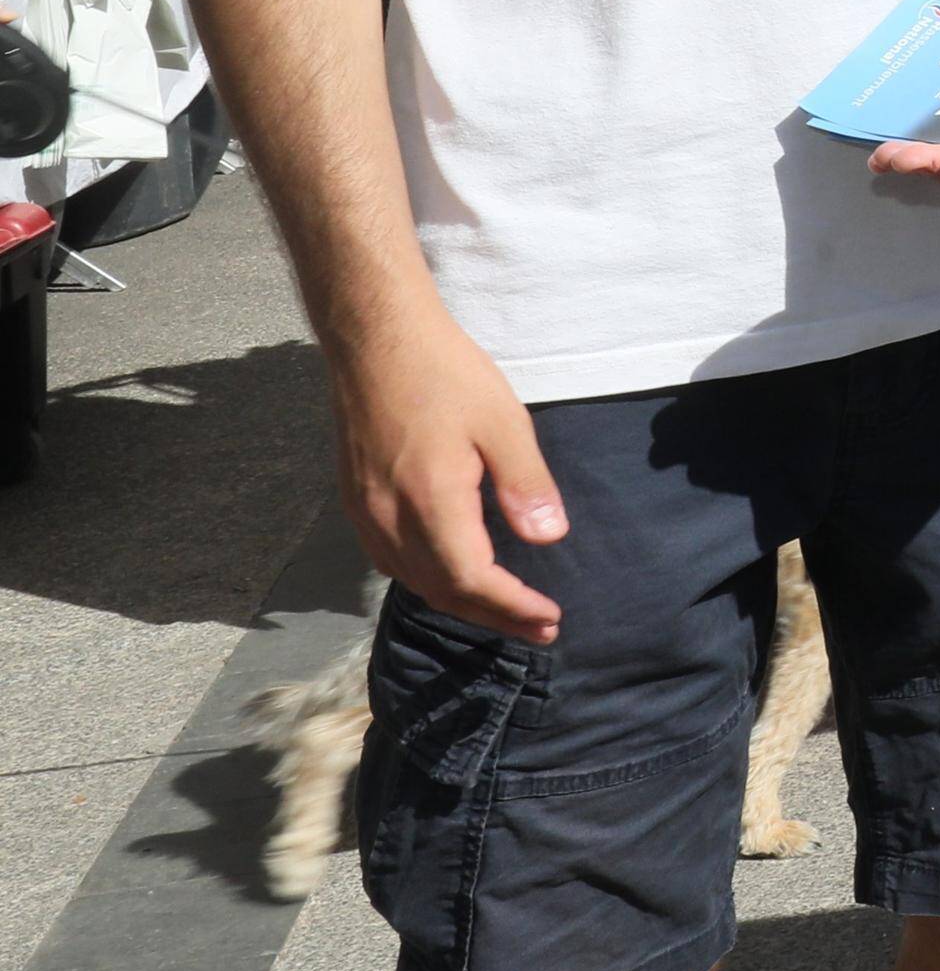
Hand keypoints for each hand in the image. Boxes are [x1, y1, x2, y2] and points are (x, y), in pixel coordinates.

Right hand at [330, 312, 566, 645]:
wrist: (374, 340)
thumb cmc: (444, 373)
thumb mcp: (503, 422)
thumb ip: (525, 484)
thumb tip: (549, 538)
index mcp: (430, 502)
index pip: (473, 581)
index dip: (513, 607)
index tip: (551, 619)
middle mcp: (389, 518)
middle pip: (442, 591)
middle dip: (493, 617)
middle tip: (541, 630)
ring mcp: (365, 512)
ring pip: (412, 580)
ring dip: (460, 603)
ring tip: (505, 612)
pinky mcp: (356, 500)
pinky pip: (390, 560)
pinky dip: (428, 579)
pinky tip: (453, 575)